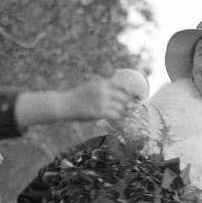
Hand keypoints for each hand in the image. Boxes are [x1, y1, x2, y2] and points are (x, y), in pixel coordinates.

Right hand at [14, 78, 131, 125]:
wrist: (63, 104)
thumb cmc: (77, 96)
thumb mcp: (90, 85)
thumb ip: (103, 85)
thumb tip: (116, 84)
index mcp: (102, 83)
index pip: (123, 86)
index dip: (132, 92)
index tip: (138, 97)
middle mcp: (103, 91)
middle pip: (124, 98)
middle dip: (128, 105)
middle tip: (127, 109)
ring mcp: (101, 102)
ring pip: (121, 108)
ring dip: (122, 112)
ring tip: (120, 115)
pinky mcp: (99, 112)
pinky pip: (115, 116)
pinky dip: (118, 118)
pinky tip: (116, 119)